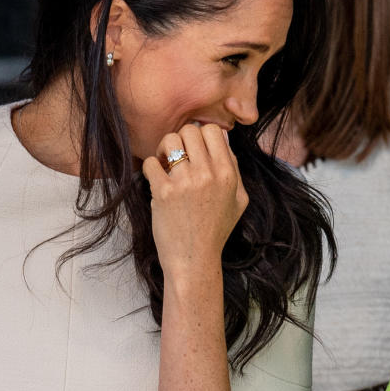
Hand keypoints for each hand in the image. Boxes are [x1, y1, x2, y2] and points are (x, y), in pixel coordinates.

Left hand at [142, 124, 247, 276]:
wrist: (195, 259)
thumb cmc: (216, 230)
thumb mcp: (239, 199)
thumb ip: (234, 168)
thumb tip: (222, 138)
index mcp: (228, 174)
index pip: (213, 131)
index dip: (201, 135)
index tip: (195, 149)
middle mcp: (208, 174)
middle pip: (190, 131)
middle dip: (181, 140)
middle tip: (177, 156)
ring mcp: (185, 183)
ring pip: (169, 141)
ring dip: (164, 150)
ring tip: (165, 165)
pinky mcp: (163, 192)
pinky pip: (151, 162)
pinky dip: (151, 168)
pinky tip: (157, 181)